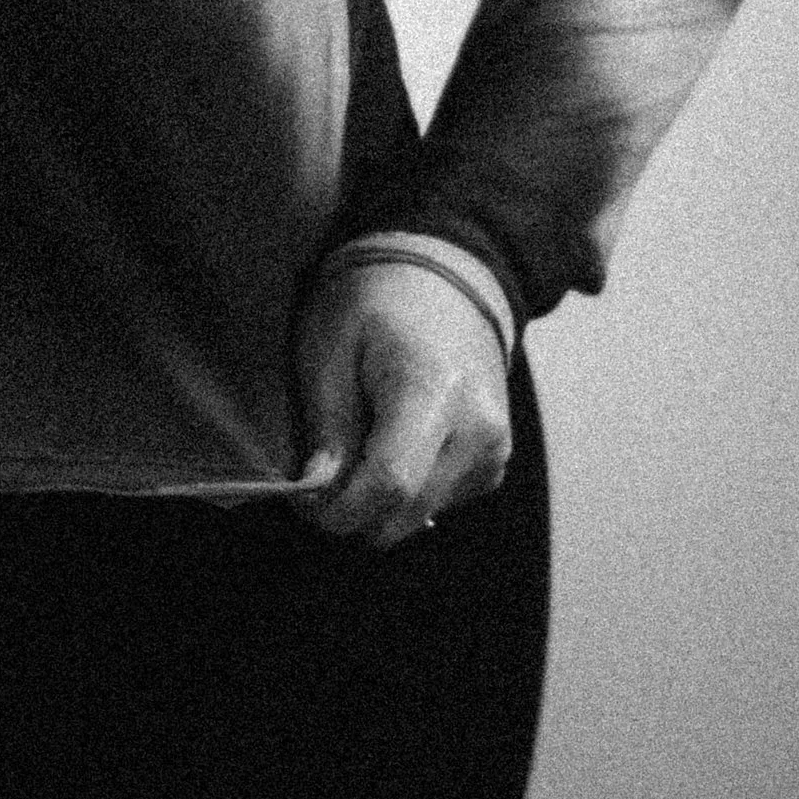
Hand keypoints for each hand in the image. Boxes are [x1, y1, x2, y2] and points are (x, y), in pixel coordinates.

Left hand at [293, 254, 512, 547]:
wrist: (446, 281)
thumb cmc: (376, 304)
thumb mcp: (330, 348)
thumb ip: (327, 425)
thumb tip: (319, 492)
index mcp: (435, 390)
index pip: (389, 485)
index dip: (338, 508)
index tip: (304, 501)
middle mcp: (478, 430)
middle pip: (404, 514)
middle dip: (352, 511)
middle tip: (319, 476)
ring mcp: (494, 451)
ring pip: (417, 517)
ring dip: (378, 502)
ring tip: (359, 443)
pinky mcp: (495, 465)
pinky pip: (438, 504)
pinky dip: (405, 492)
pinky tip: (392, 443)